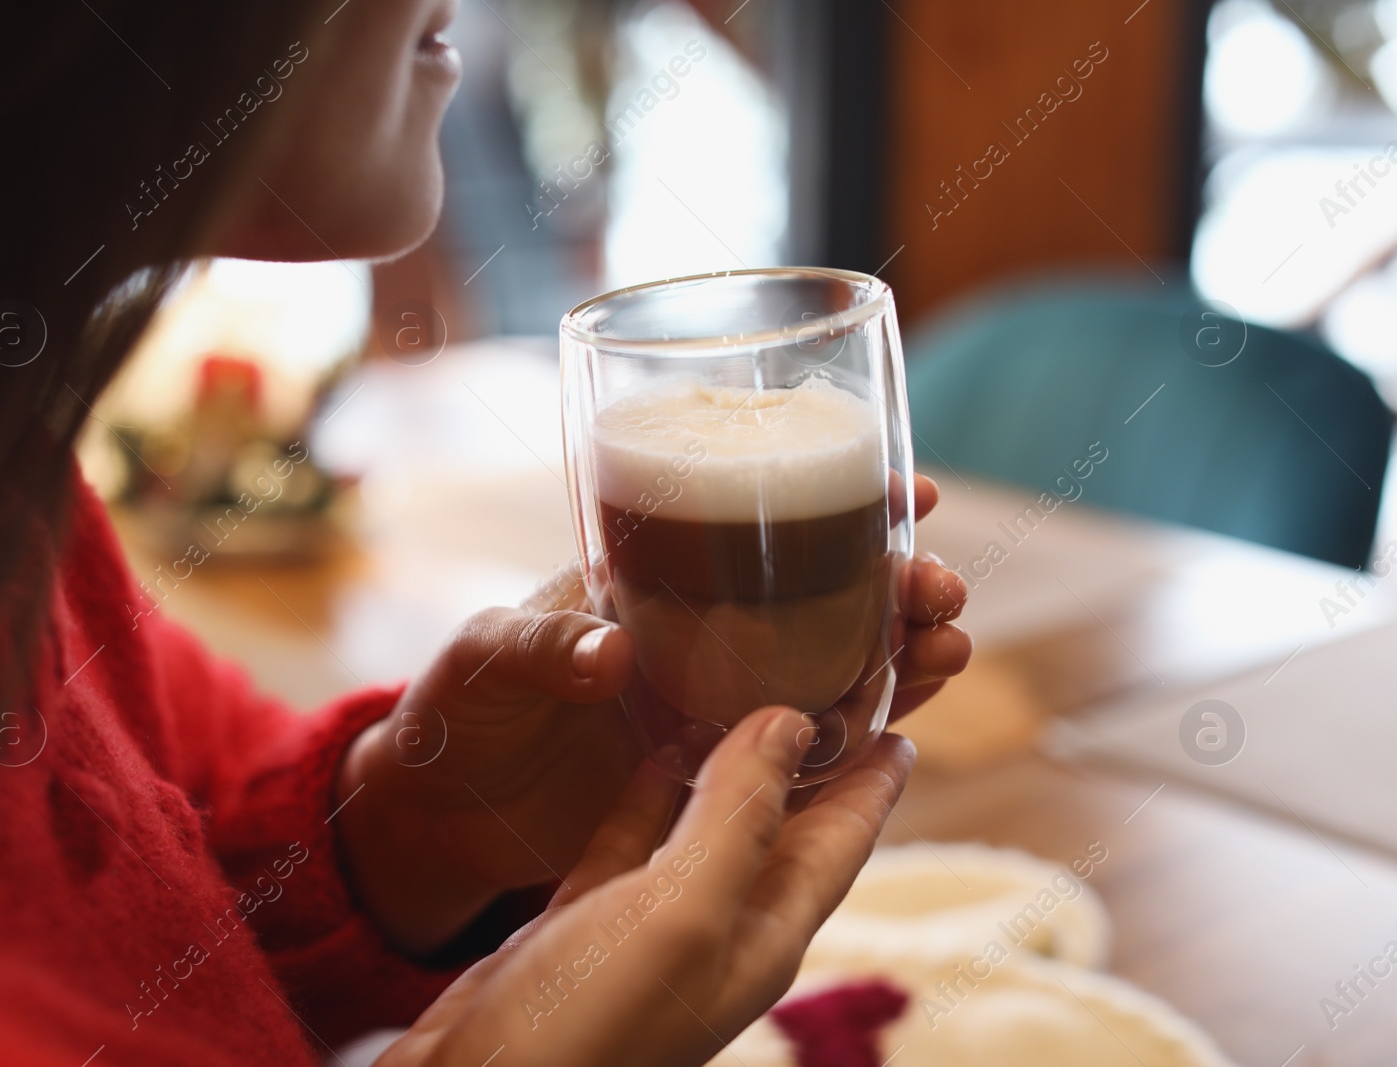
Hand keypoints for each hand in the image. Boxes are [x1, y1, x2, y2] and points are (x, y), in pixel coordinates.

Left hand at [335, 474, 968, 952]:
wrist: (446, 808)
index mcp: (654, 577)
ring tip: (950, 648)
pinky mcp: (717, 771)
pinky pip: (808, 746)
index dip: (844, 498)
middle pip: (827, 592)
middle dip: (898, 582)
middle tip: (941, 591)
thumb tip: (610, 653)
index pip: (760, 518)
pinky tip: (907, 722)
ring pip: (837, 665)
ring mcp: (716, 701)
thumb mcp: (484, 656)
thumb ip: (542, 647)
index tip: (914, 492)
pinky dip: (863, 730)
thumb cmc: (460, 706)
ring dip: (901, 651)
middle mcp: (703, 631)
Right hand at [378, 707, 916, 1066]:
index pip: (840, 845)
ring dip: (727, 766)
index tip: (902, 725)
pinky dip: (647, 790)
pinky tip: (646, 746)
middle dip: (810, 764)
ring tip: (740, 692)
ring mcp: (650, 927)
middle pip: (782, 831)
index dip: (873, 785)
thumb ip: (740, 817)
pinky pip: (633, 838)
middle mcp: (717, 932)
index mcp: (762, 937)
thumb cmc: (589, 1018)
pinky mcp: (587, 919)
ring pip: (706, 827)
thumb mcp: (682, 909)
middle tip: (825, 686)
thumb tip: (793, 722)